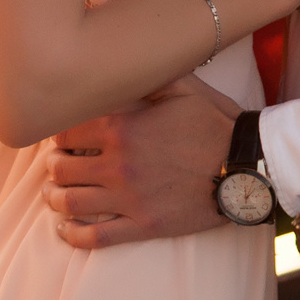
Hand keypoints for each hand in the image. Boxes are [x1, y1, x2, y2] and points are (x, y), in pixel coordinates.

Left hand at [43, 74, 239, 248]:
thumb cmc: (216, 124)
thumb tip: (122, 62)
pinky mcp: (143, 225)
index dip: (56, 134)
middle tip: (57, 163)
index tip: (60, 136)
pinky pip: (96, 237)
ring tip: (55, 193)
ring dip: (54, 197)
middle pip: (60, 169)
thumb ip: (148, 76)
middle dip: (53, 165)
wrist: (246, 165)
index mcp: (123, 128)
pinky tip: (65, 228)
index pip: (65, 132)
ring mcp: (129, 198)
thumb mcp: (184, 87)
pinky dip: (72, 234)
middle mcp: (118, 164)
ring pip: (69, 202)